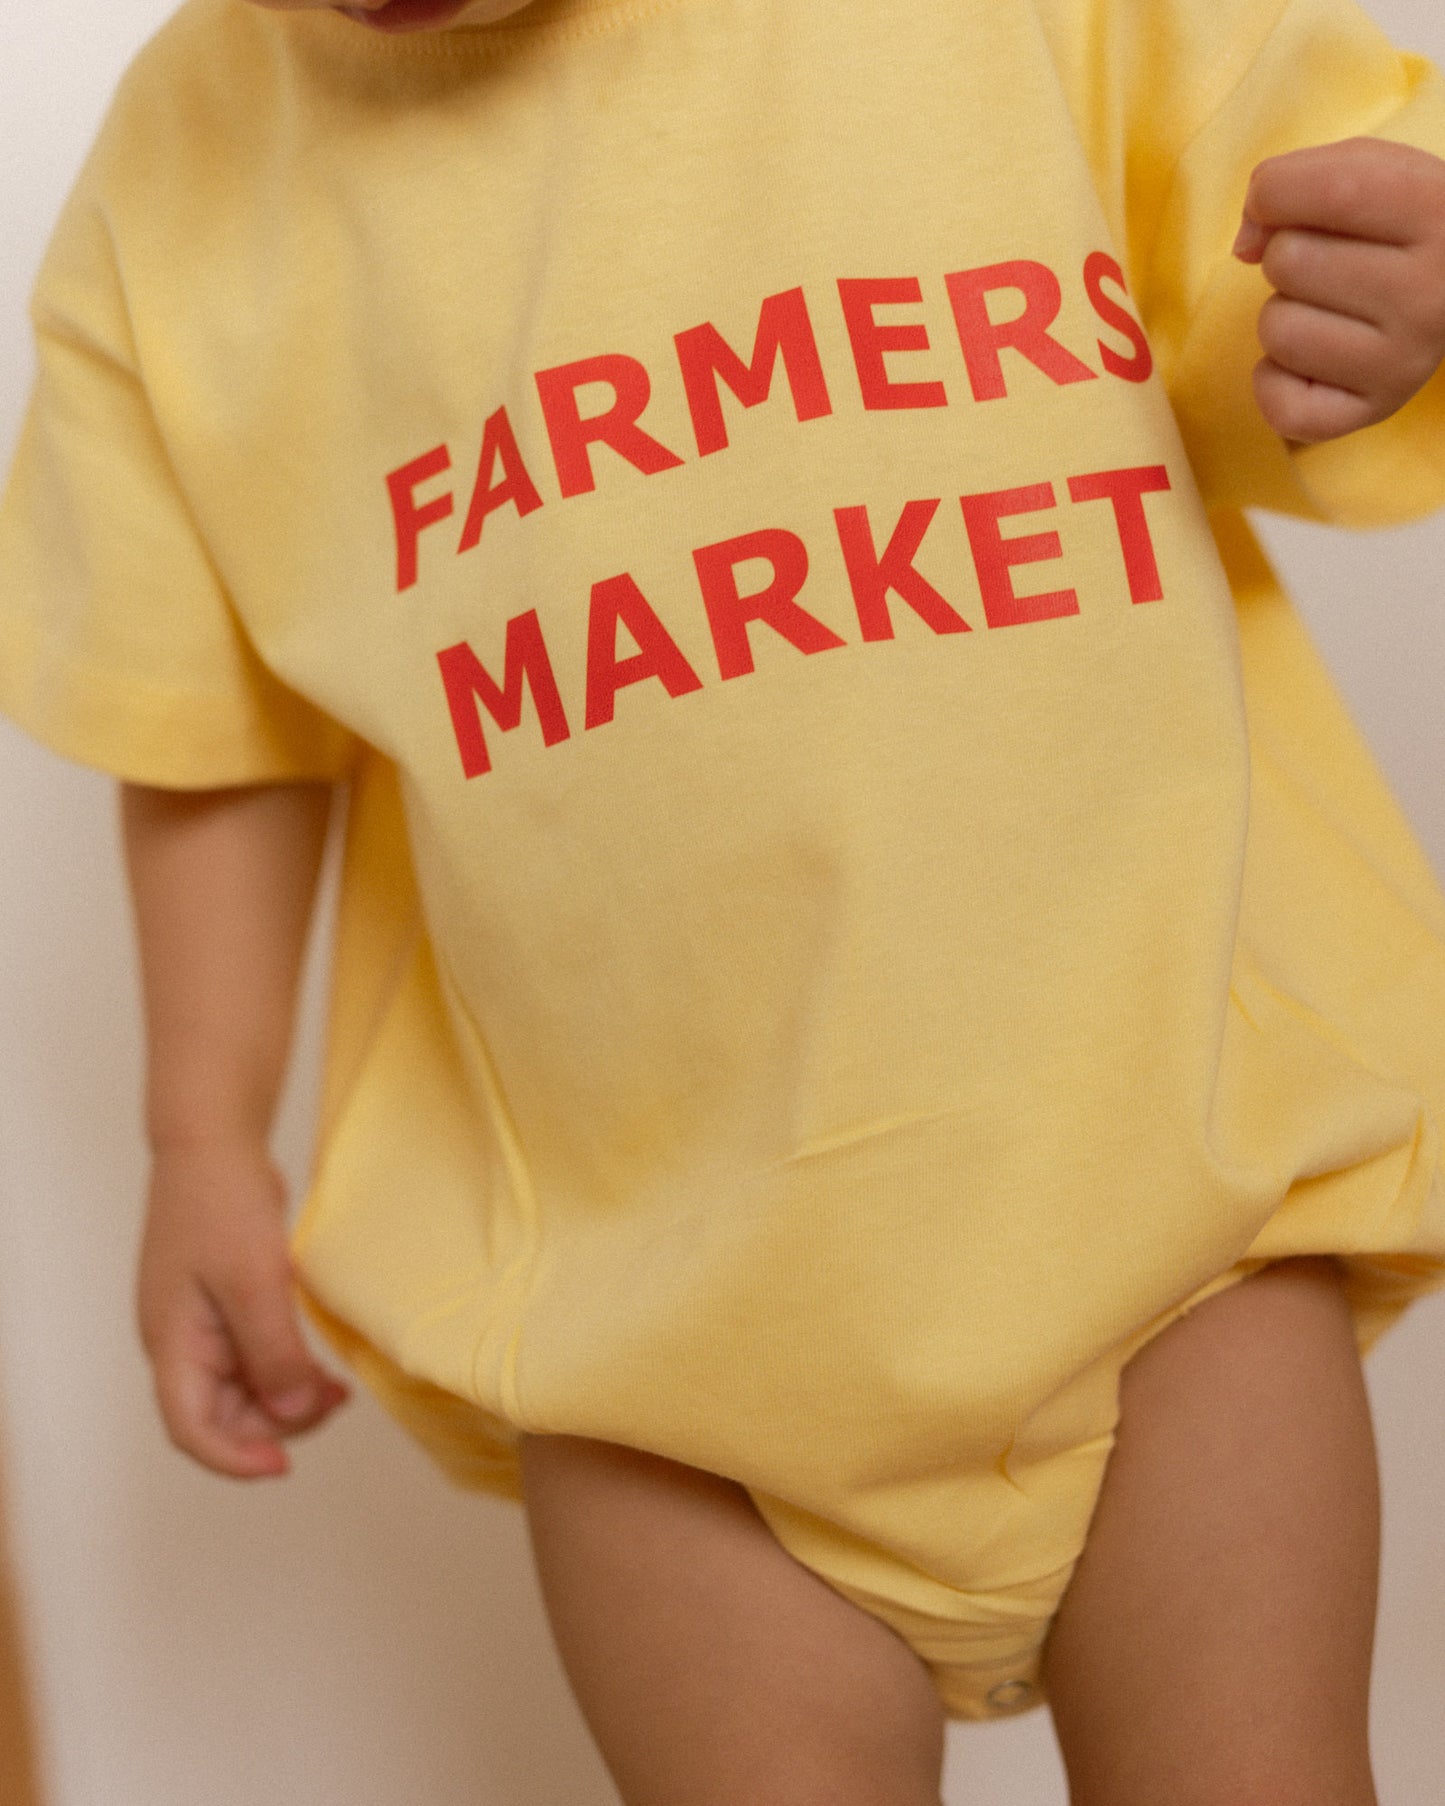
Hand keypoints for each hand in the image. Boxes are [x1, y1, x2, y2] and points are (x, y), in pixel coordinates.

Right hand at [136, 1137, 350, 1478]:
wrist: (213, 1142)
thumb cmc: (222, 1204)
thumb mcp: (254, 1281)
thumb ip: (272, 1353)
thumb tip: (292, 1415)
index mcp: (172, 1343)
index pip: (190, 1428)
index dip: (234, 1458)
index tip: (284, 1465)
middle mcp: (180, 1342)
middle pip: (221, 1414)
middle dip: (276, 1422)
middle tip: (334, 1403)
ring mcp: (201, 1323)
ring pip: (242, 1387)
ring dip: (287, 1396)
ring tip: (339, 1388)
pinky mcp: (223, 1303)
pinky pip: (253, 1354)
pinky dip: (286, 1365)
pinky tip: (323, 1365)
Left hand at [1232, 136, 1444, 443]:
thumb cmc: (1391, 223)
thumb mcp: (1363, 172)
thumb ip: (1293, 182)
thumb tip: (1243, 247)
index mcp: (1437, 212)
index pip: (1330, 190)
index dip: (1275, 192)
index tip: (1280, 202)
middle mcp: (1430, 293)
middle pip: (1287, 262)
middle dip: (1284, 258)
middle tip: (1325, 266)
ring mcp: (1405, 361)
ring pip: (1277, 330)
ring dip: (1281, 316)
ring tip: (1325, 309)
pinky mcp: (1378, 410)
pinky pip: (1280, 407)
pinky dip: (1274, 381)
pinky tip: (1309, 361)